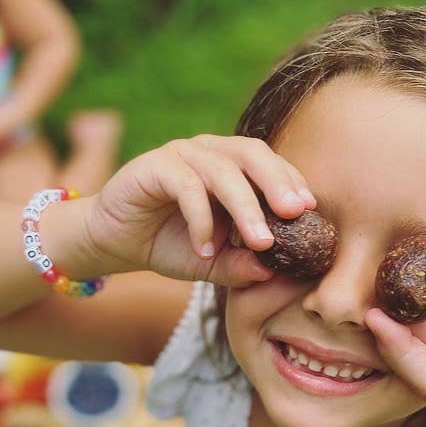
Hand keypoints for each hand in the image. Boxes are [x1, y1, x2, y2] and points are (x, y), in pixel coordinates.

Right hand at [84, 134, 316, 286]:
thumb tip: (273, 272)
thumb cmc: (168, 246)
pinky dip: (200, 219)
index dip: (292, 182)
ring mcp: (182, 155)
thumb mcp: (211, 263)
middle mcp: (210, 153)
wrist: (114, 241)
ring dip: (245, 207)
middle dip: (277, 182)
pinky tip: (204, 249)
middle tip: (294, 213)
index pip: (270, 165)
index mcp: (231, 167)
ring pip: (223, 170)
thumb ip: (240, 266)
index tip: (311, 212)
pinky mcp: (154, 166)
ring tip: (259, 243)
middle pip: (252, 154)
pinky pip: (186, 185)